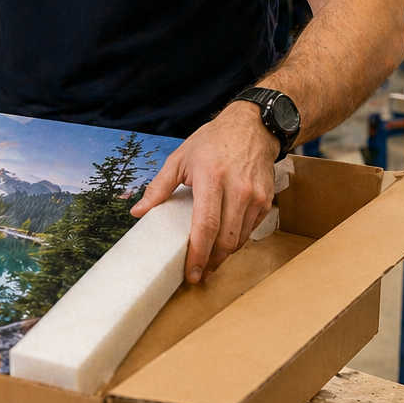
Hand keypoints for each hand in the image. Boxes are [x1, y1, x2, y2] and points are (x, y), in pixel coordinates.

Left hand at [130, 102, 279, 283]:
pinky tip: (223, 244)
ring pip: (239, 239)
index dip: (198, 254)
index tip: (190, 272)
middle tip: (197, 275)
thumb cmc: (213, 141)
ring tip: (208, 262)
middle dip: (211, 263)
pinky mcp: (265, 202)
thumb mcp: (180, 158)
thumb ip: (159, 187)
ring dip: (223, 256)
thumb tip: (137, 211)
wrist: (251, 127)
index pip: (206, 225)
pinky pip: (250, 231)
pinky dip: (236, 241)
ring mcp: (255, 196)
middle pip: (225, 239)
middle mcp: (237, 189)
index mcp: (211, 178)